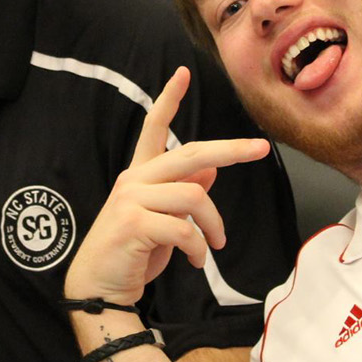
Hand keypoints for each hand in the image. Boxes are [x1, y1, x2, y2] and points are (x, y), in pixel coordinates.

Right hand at [64, 68, 269, 305]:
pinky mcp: (134, 223)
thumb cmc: (135, 252)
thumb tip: (210, 171)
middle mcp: (134, 179)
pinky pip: (184, 229)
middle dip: (230, 150)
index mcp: (140, 174)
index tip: (182, 73)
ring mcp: (132, 199)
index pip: (154, 128)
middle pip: (190, 154)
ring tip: (215, 246)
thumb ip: (183, 194)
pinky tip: (196, 261)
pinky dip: (198, 248)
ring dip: (213, 225)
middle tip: (259, 149)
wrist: (101, 288)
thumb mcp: (165, 220)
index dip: (168, 99)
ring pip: (194, 197)